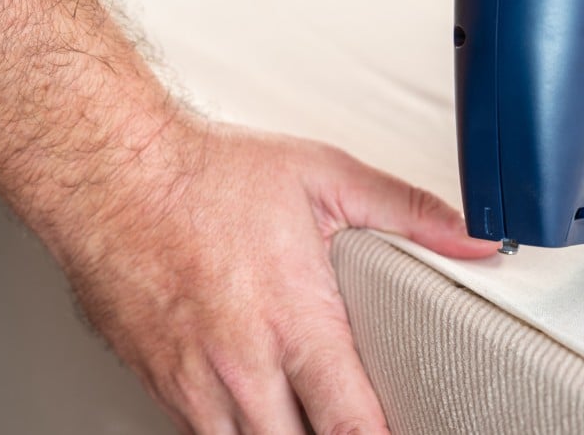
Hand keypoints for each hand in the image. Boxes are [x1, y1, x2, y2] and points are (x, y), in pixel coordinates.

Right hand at [54, 121, 494, 433]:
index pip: (353, 427)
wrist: (109, 174)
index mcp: (295, 323)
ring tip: (308, 412)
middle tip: (354, 419)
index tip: (401, 430)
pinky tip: (259, 405)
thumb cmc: (207, 177)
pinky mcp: (160, 385)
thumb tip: (474, 239)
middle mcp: (243, 368)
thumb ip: (407, 213)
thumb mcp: (324, 178)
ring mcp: (194, 385)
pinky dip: (239, 429)